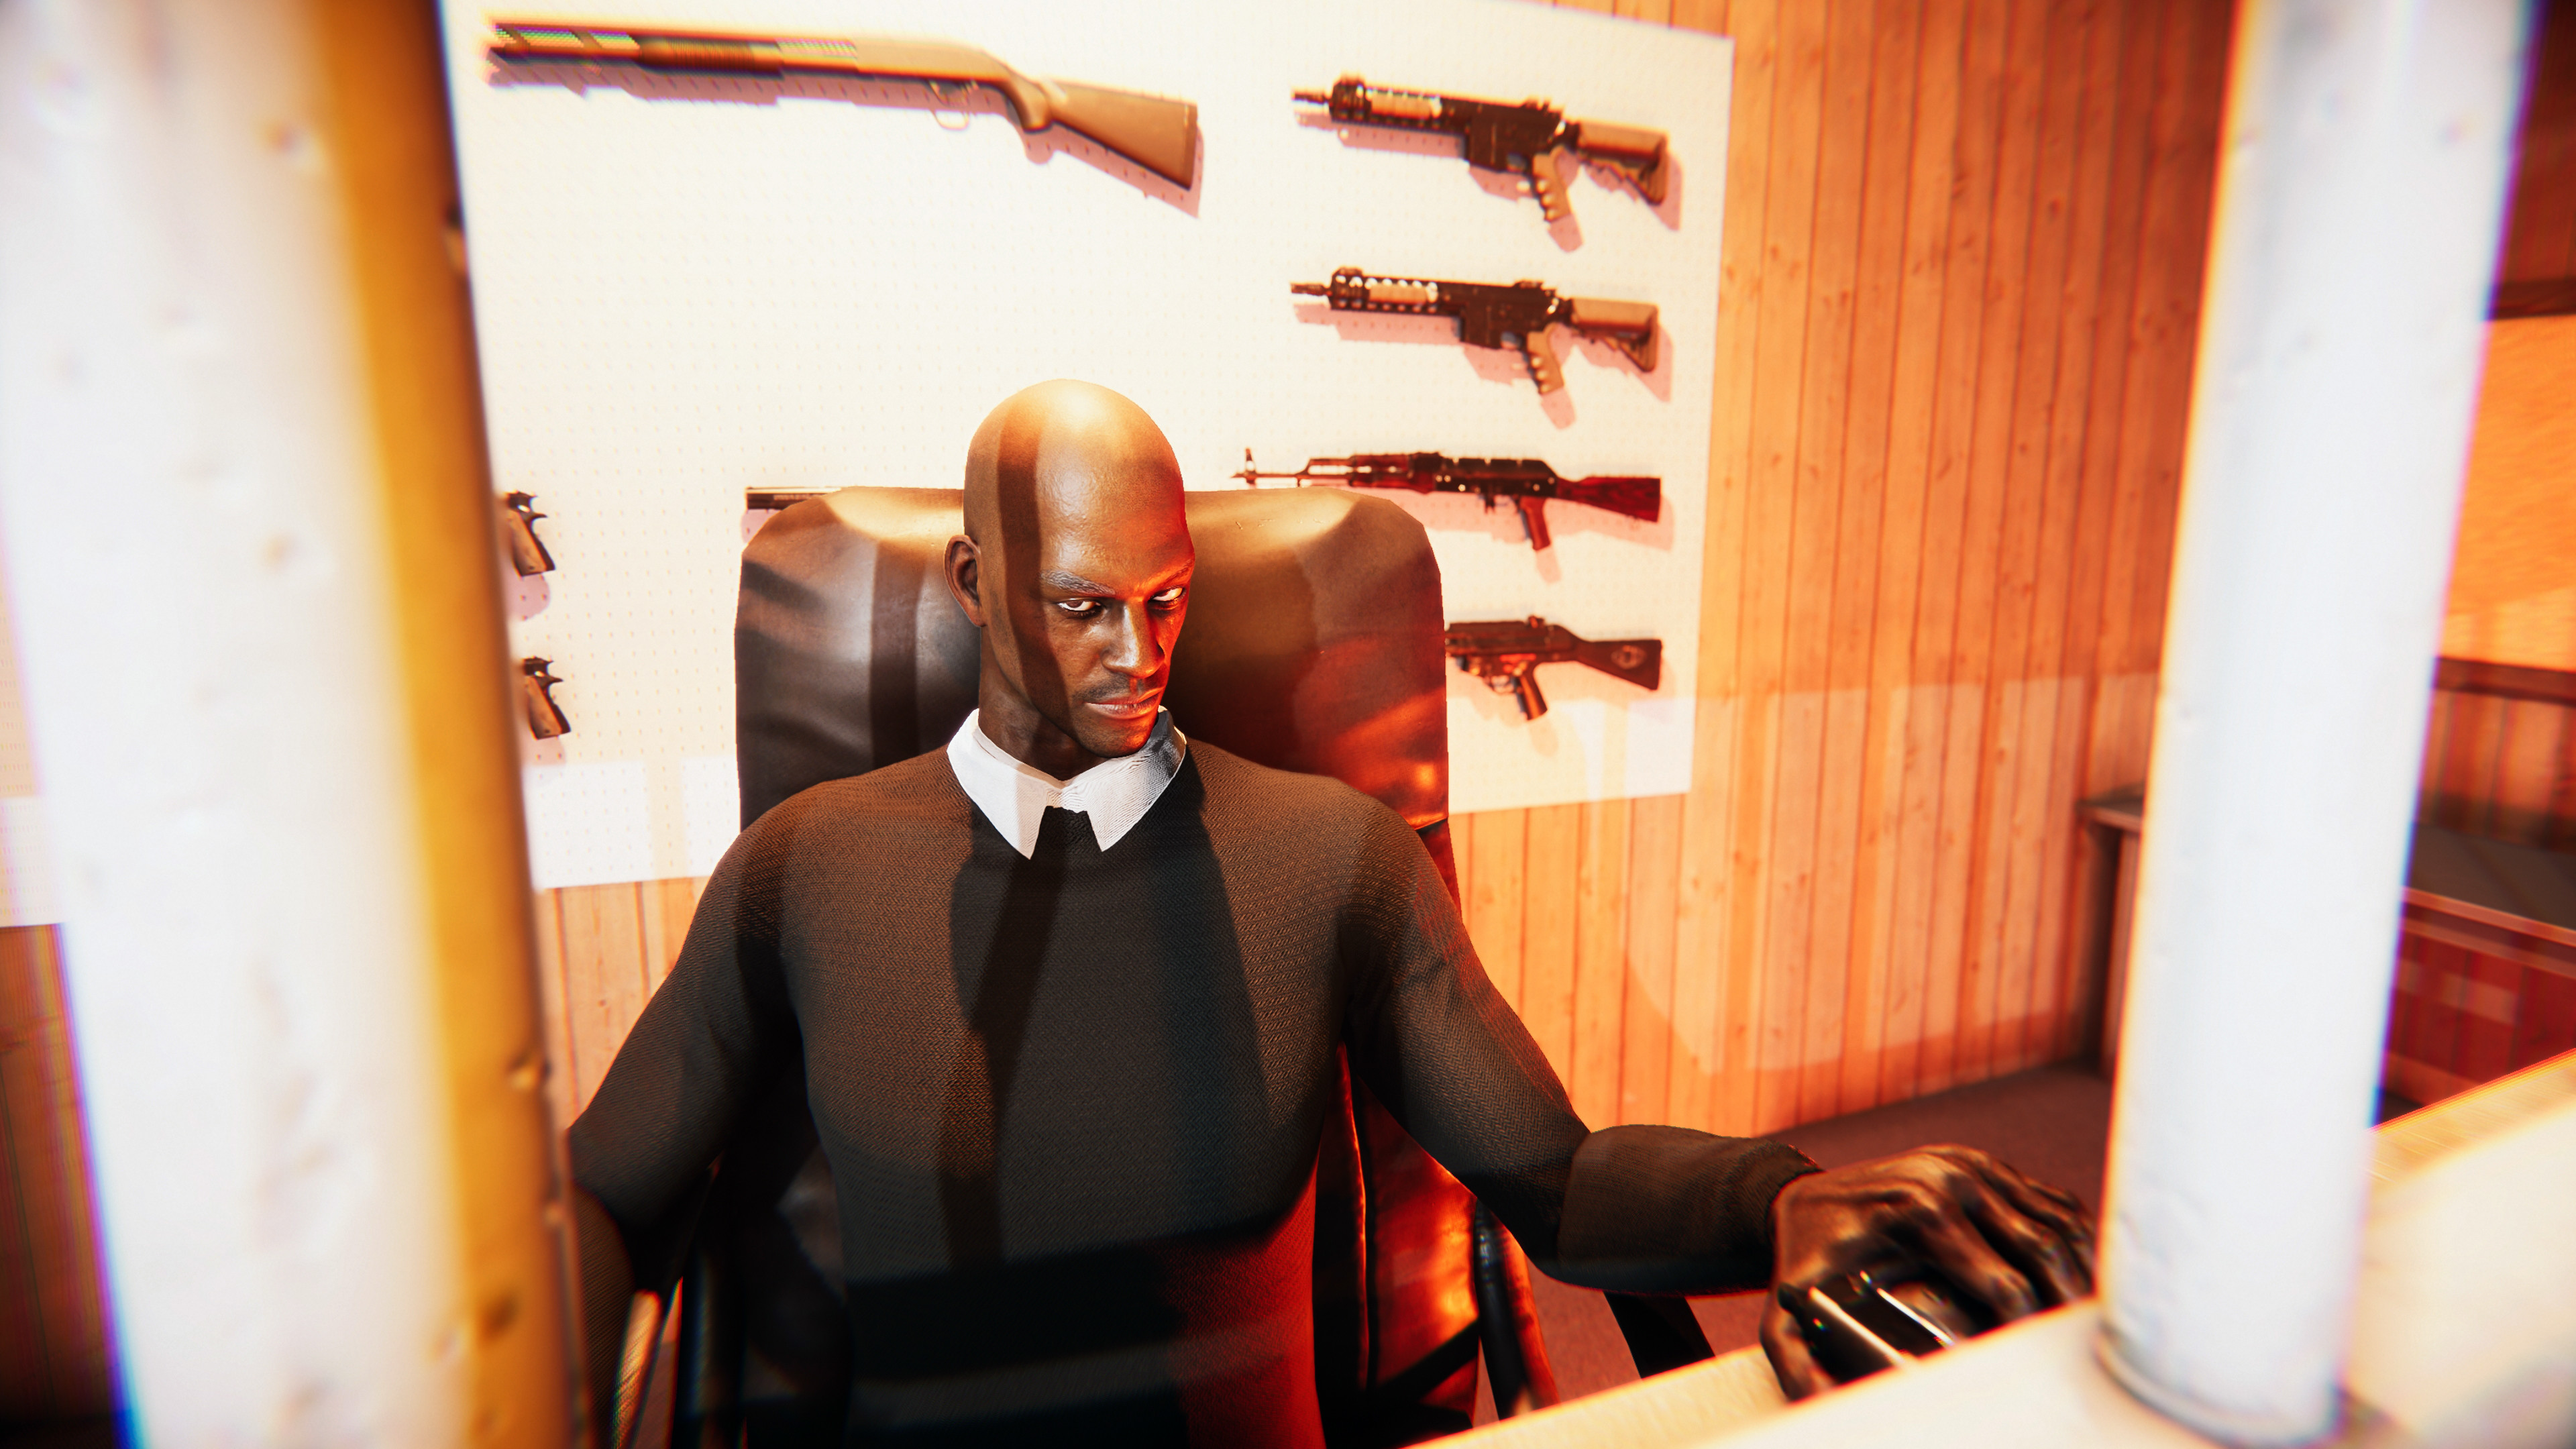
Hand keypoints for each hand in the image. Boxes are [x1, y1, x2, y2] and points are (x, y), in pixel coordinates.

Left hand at [1758, 1145, 2094, 1398]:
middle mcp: (1952, 1180)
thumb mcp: (1783, 1309)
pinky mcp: (1982, 1163)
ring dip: (2084, 1269)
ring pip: (2056, 1220)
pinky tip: (2085, 1274)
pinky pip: (2048, 1199)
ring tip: (2096, 1318)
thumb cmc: (1804, 1255)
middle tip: (2087, 1347)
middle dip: (2069, 1302)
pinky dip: (2076, 1237)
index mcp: (1920, 1213)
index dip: (2029, 1327)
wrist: (1798, 1195)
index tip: (2040, 1361)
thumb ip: (1795, 1359)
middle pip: (2042, 1249)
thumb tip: (1820, 1401)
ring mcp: (1971, 1165)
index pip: (2002, 1281)